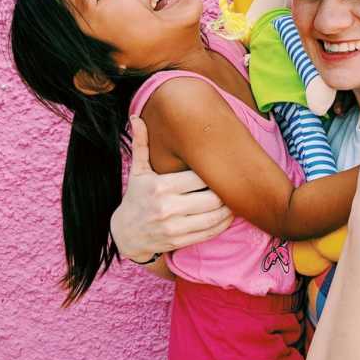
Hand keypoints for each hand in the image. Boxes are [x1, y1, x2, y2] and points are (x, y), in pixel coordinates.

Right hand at [110, 116, 233, 262]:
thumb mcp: (137, 170)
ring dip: (229, 208)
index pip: (198, 177)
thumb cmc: (136, 197)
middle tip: (233, 182)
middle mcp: (167, 208)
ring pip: (214, 217)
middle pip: (211, 198)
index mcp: (159, 186)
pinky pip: (209, 233)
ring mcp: (174, 228)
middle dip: (224, 190)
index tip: (220, 165)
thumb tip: (136, 117)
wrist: (125, 234)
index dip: (212, 171)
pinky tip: (228, 214)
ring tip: (234, 197)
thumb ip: (141, 144)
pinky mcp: (179, 242)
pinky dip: (223, 224)